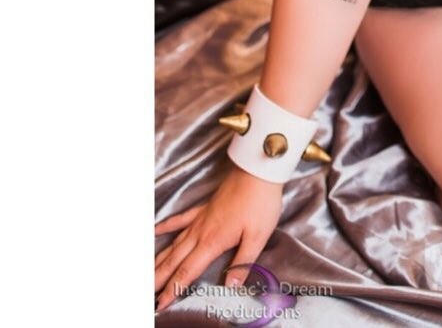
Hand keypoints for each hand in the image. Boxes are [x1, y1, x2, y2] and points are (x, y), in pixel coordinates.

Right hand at [154, 166, 283, 312]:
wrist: (258, 171)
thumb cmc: (260, 203)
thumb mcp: (258, 236)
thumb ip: (243, 263)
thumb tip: (230, 287)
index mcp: (212, 242)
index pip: (188, 271)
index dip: (173, 289)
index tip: (160, 304)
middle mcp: (201, 232)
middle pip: (175, 260)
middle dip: (159, 278)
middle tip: (146, 293)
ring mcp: (200, 219)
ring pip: (174, 243)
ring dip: (159, 259)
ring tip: (147, 272)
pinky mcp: (204, 208)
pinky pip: (180, 219)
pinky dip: (166, 226)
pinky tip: (154, 230)